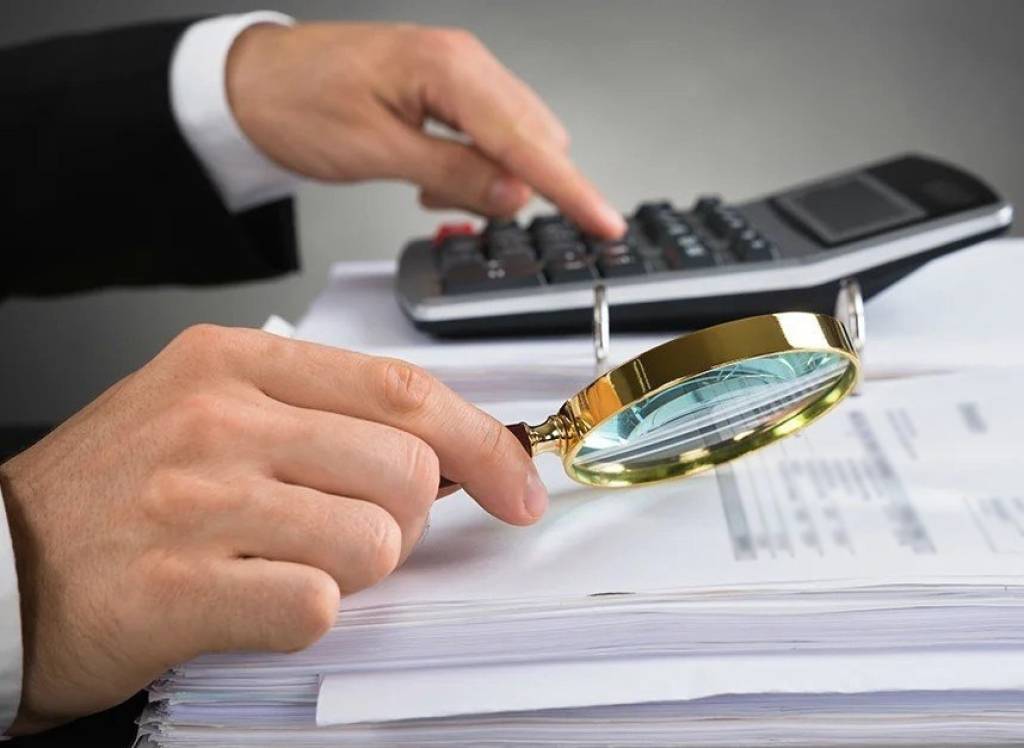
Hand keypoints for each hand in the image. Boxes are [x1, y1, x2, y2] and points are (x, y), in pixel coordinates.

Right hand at [0, 325, 545, 732]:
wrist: (3, 566)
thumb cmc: (121, 489)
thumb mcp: (212, 409)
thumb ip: (324, 414)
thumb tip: (446, 447)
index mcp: (235, 363)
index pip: (403, 390)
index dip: (481, 443)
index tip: (515, 484)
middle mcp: (219, 418)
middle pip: (405, 469)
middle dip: (408, 520)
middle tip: (359, 532)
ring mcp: (199, 499)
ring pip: (372, 541)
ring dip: (353, 569)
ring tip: (287, 563)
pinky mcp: (180, 584)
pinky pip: (316, 606)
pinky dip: (303, 615)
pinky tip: (251, 599)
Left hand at [225, 21, 625, 237]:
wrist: (250, 83)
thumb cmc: (296, 105)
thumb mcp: (376, 152)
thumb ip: (454, 174)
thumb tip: (516, 197)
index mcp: (448, 68)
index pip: (527, 141)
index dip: (571, 188)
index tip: (604, 223)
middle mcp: (463, 62)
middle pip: (532, 137)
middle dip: (513, 184)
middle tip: (451, 203)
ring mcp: (457, 72)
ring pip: (513, 138)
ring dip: (489, 176)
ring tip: (428, 185)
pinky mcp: (446, 86)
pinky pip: (488, 131)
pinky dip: (473, 163)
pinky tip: (433, 172)